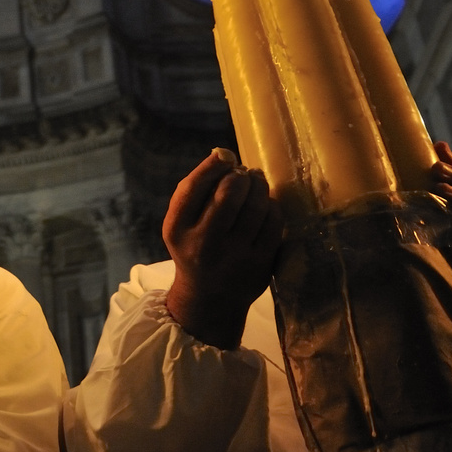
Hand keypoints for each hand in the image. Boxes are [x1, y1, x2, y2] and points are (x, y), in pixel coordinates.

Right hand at [163, 148, 281, 349]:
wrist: (210, 298)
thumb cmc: (193, 247)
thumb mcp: (179, 223)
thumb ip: (194, 189)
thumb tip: (225, 153)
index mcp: (178, 230)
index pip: (193, 188)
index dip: (213, 165)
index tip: (225, 156)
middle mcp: (204, 244)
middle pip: (228, 193)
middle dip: (240, 175)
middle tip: (243, 173)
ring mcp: (235, 256)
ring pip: (256, 205)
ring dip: (259, 185)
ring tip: (256, 181)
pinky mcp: (260, 264)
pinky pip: (274, 222)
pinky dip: (272, 206)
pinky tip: (265, 205)